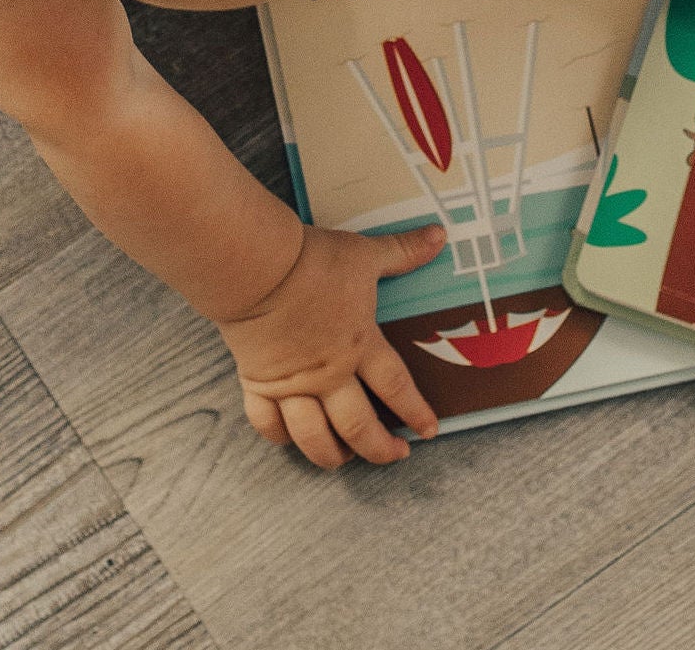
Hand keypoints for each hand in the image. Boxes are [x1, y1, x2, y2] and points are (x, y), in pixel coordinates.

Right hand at [219, 225, 445, 466]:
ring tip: (346, 459)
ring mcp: (292, 383)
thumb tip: (439, 235)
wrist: (255, 267)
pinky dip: (280, 437)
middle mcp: (329, 373)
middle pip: (360, 427)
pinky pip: (268, 423)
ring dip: (332, 455)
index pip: (397, 389)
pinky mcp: (258, 382)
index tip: (428, 431)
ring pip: (315, 437)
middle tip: (394, 456)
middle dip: (380, 449)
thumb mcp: (364, 253)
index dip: (416, 413)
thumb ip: (403, 251)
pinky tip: (292, 440)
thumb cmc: (310, 260)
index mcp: (359, 345)